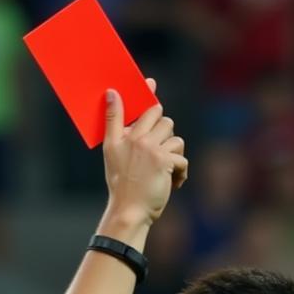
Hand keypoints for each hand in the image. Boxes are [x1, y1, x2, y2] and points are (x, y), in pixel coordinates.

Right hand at [102, 79, 187, 228]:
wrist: (129, 210)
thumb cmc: (121, 183)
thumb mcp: (111, 150)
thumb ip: (113, 121)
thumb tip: (112, 92)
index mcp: (125, 134)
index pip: (144, 108)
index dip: (150, 95)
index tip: (151, 83)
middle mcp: (139, 139)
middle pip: (164, 120)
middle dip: (165, 133)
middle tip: (159, 151)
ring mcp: (153, 150)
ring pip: (176, 139)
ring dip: (174, 155)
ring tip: (164, 169)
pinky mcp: (166, 163)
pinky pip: (182, 159)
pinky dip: (180, 172)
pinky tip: (172, 182)